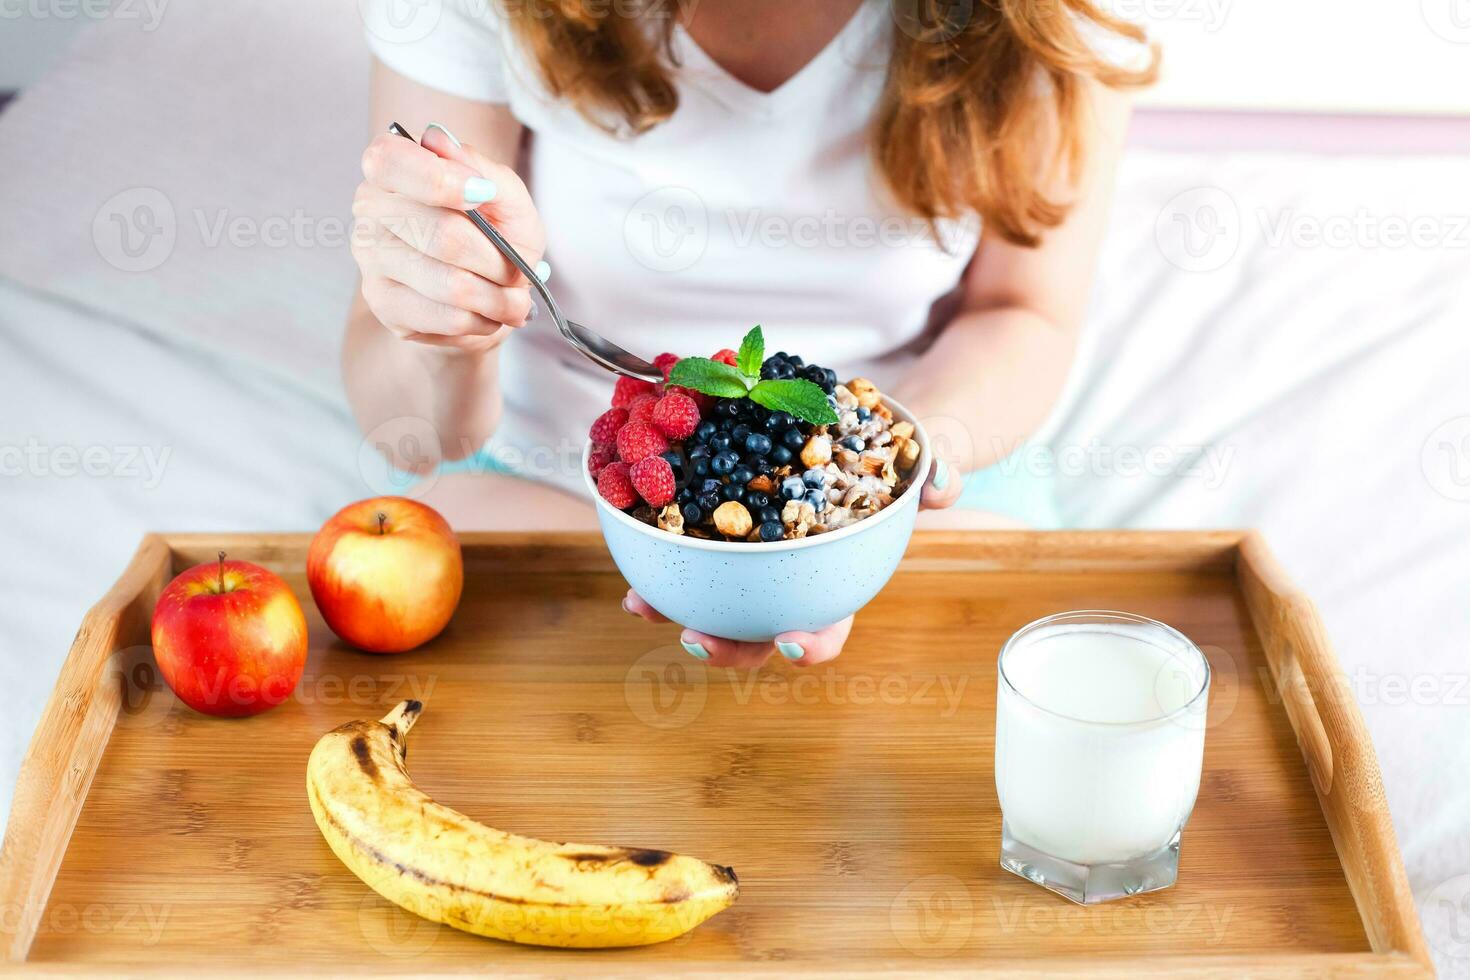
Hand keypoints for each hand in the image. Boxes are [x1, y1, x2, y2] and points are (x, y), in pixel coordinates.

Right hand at [351, 124, 545, 353]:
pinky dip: (483, 319)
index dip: (441, 180)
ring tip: (514, 299)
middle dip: (496, 260)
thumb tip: (436, 139)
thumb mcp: (506, 199)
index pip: (391, 162)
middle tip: (517, 270)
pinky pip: (447, 316)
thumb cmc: (493, 237)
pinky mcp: (382, 303)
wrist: (482, 296)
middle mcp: (370, 208)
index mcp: (393, 167)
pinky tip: (488, 313)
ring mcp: (370, 258)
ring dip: (497, 297)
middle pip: (441, 235)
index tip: (483, 194)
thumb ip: (483, 169)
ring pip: (450, 283)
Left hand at [622, 451, 961, 666]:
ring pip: (712, 602)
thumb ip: (937, 474)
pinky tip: (631, 545)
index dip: (812, 645)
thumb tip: (944, 484)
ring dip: (676, 609)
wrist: (856, 427)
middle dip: (728, 647)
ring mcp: (749, 564)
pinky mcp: (714, 531)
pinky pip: (685, 551)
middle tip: (700, 639)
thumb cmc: (890, 460)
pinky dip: (658, 555)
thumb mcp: (921, 460)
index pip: (829, 627)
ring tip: (644, 605)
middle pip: (757, 633)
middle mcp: (789, 584)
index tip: (794, 643)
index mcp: (837, 580)